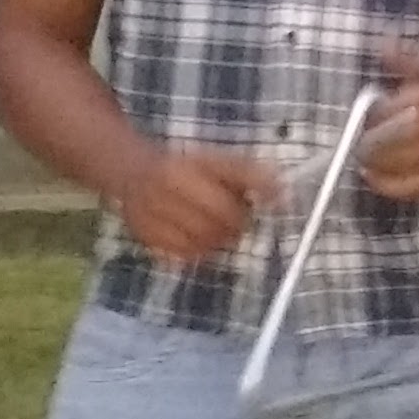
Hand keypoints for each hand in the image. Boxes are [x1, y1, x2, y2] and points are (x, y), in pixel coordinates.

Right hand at [112, 145, 280, 261]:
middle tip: (234, 224)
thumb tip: (284, 197)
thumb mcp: (218, 160)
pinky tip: (198, 238)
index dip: (241, 214)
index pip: (222, 207)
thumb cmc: (187, 166)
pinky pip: (182, 258)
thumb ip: (251, 175)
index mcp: (179, 174)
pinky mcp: (145, 240)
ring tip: (216, 229)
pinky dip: (198, 252)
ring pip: (198, 248)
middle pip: (211, 231)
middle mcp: (159, 198)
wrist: (134, 172)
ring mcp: (148, 222)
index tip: (245, 210)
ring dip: (216, 244)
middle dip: (231, 231)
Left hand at [362, 44, 418, 200]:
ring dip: (372, 161)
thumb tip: (382, 44)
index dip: (371, 115)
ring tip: (361, 155)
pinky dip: (387, 186)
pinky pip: (411, 188)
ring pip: (397, 165)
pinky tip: (371, 176)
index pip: (394, 110)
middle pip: (392, 139)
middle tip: (357, 138)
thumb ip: (405, 60)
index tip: (363, 115)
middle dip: (368, 140)